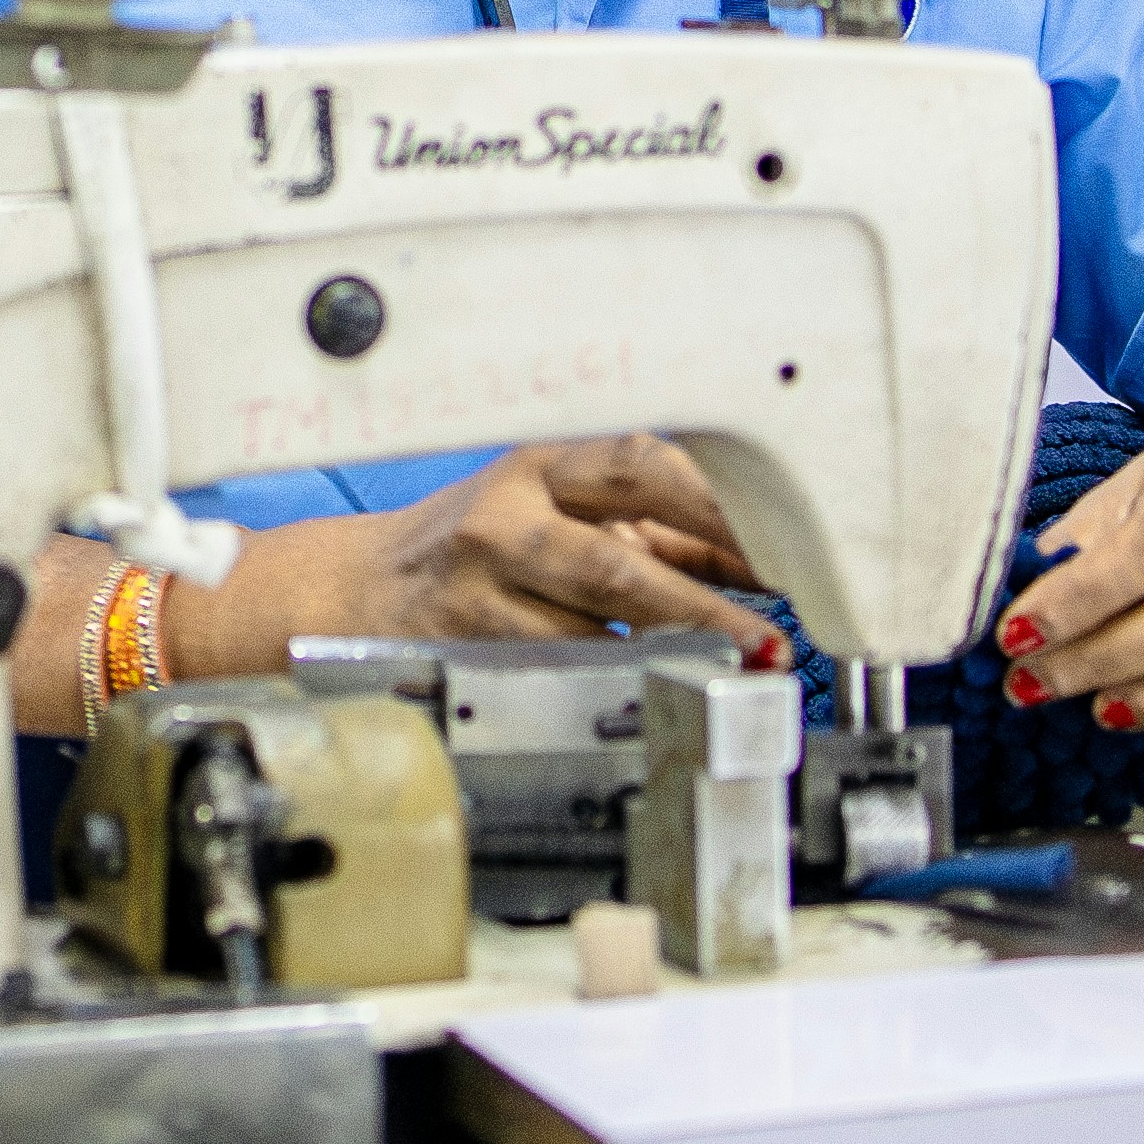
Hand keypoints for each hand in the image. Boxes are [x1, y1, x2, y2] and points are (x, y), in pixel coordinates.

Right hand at [194, 436, 778, 663]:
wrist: (356, 591)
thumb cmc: (476, 546)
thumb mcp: (558, 514)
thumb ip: (653, 534)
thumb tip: (763, 560)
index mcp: (545, 463)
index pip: (648, 465)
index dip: (721, 507)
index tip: (787, 542)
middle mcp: (512, 515)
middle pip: (620, 550)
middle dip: (705, 588)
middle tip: (769, 625)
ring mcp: (487, 583)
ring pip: (596, 617)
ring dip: (677, 639)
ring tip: (739, 656)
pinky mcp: (472, 645)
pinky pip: (563, 663)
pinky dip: (620, 672)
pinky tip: (658, 680)